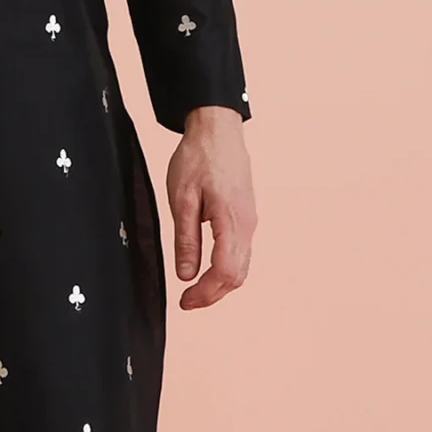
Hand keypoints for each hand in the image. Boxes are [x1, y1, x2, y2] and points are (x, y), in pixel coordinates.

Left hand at [167, 108, 255, 309]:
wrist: (218, 129)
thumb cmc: (198, 158)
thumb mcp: (182, 199)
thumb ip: (186, 239)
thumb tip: (186, 275)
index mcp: (232, 221)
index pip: (224, 272)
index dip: (205, 293)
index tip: (184, 301)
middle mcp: (247, 225)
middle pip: (237, 276)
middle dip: (212, 295)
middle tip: (186, 302)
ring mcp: (250, 221)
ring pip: (242, 266)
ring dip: (220, 284)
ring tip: (195, 290)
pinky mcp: (247, 216)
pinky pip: (242, 252)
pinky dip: (227, 269)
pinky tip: (209, 269)